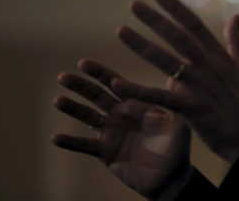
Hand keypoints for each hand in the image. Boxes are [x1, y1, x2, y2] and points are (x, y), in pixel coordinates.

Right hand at [52, 60, 191, 198]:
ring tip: (57, 100)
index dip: (99, 73)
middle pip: (96, 96)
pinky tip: (56, 138)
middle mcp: (120, 114)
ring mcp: (111, 133)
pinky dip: (71, 142)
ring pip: (87, 117)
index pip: (114, 82)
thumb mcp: (179, 117)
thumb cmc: (177, 144)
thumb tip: (182, 68)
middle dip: (80, 86)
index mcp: (135, 102)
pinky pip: (85, 146)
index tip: (82, 62)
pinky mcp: (106, 152)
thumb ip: (174, 96)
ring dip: (72, 109)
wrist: (171, 177)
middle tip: (62, 76)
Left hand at [111, 0, 238, 162]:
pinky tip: (117, 84)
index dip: (175, 8)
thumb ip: (236, 42)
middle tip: (133, 4)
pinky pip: (160, 98)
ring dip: (142, 46)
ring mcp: (199, 86)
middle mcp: (207, 67)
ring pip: (166, 61)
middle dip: (155, 19)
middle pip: (177, 37)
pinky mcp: (191, 108)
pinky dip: (139, 91)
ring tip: (121, 31)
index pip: (194, 25)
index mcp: (219, 57)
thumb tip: (233, 17)